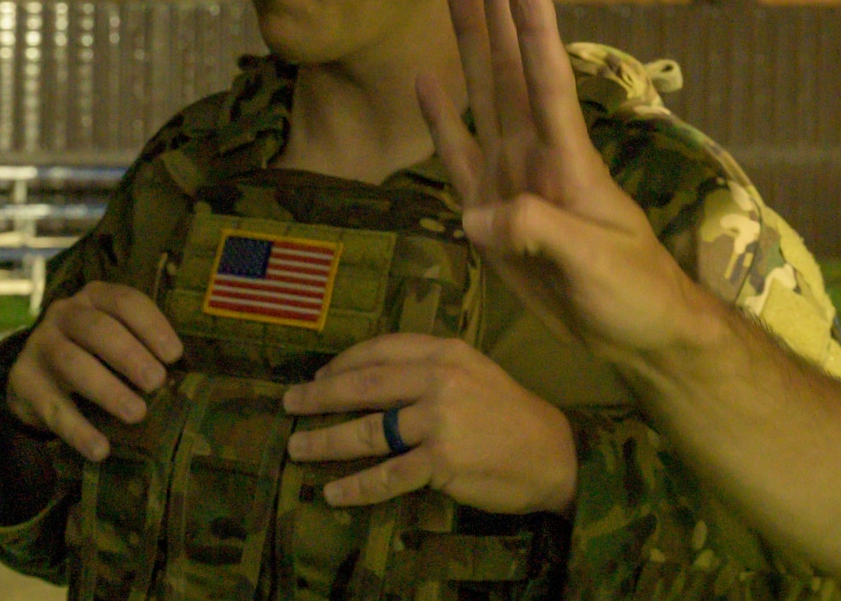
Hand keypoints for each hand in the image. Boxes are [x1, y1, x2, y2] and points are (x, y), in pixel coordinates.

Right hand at [6, 281, 182, 460]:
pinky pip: (52, 407)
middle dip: (131, 356)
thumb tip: (182, 375)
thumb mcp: (117, 336)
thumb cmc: (95, 351)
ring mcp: (39, 345)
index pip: (126, 302)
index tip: (175, 355)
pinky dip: (78, 430)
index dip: (152, 326)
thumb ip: (142, 345)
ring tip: (137, 414)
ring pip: (72, 363)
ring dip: (108, 390)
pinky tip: (101, 449)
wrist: (36, 372)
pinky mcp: (23, 381)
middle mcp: (64, 313)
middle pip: (98, 329)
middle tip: (157, 383)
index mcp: (95, 297)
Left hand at [282, 333, 576, 515]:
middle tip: (288, 405)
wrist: (552, 452)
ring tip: (297, 448)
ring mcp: (439, 420)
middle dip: (319, 397)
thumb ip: (430, 369)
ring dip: (325, 441)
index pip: (381, 350)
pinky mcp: (441, 461)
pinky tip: (333, 492)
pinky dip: (356, 486)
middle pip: (363, 385)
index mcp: (446, 351)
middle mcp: (439, 379)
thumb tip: (373, 380)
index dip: (343, 363)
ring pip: (367, 431)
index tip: (318, 376)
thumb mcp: (474, 372)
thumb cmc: (510, 412)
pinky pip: (386, 475)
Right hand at [417, 0, 717, 362]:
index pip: (548, 78)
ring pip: (484, 93)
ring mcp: (512, 177)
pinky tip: (426, 80)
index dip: (533, 26)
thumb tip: (477, 214)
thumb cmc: (630, 293)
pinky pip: (458, 156)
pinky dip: (441, 118)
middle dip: (497, 6)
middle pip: (511, 66)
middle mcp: (537, 153)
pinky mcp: (492, 214)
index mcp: (568, 158)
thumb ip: (537, 231)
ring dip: (469, 39)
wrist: (636, 333)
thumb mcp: (590, 263)